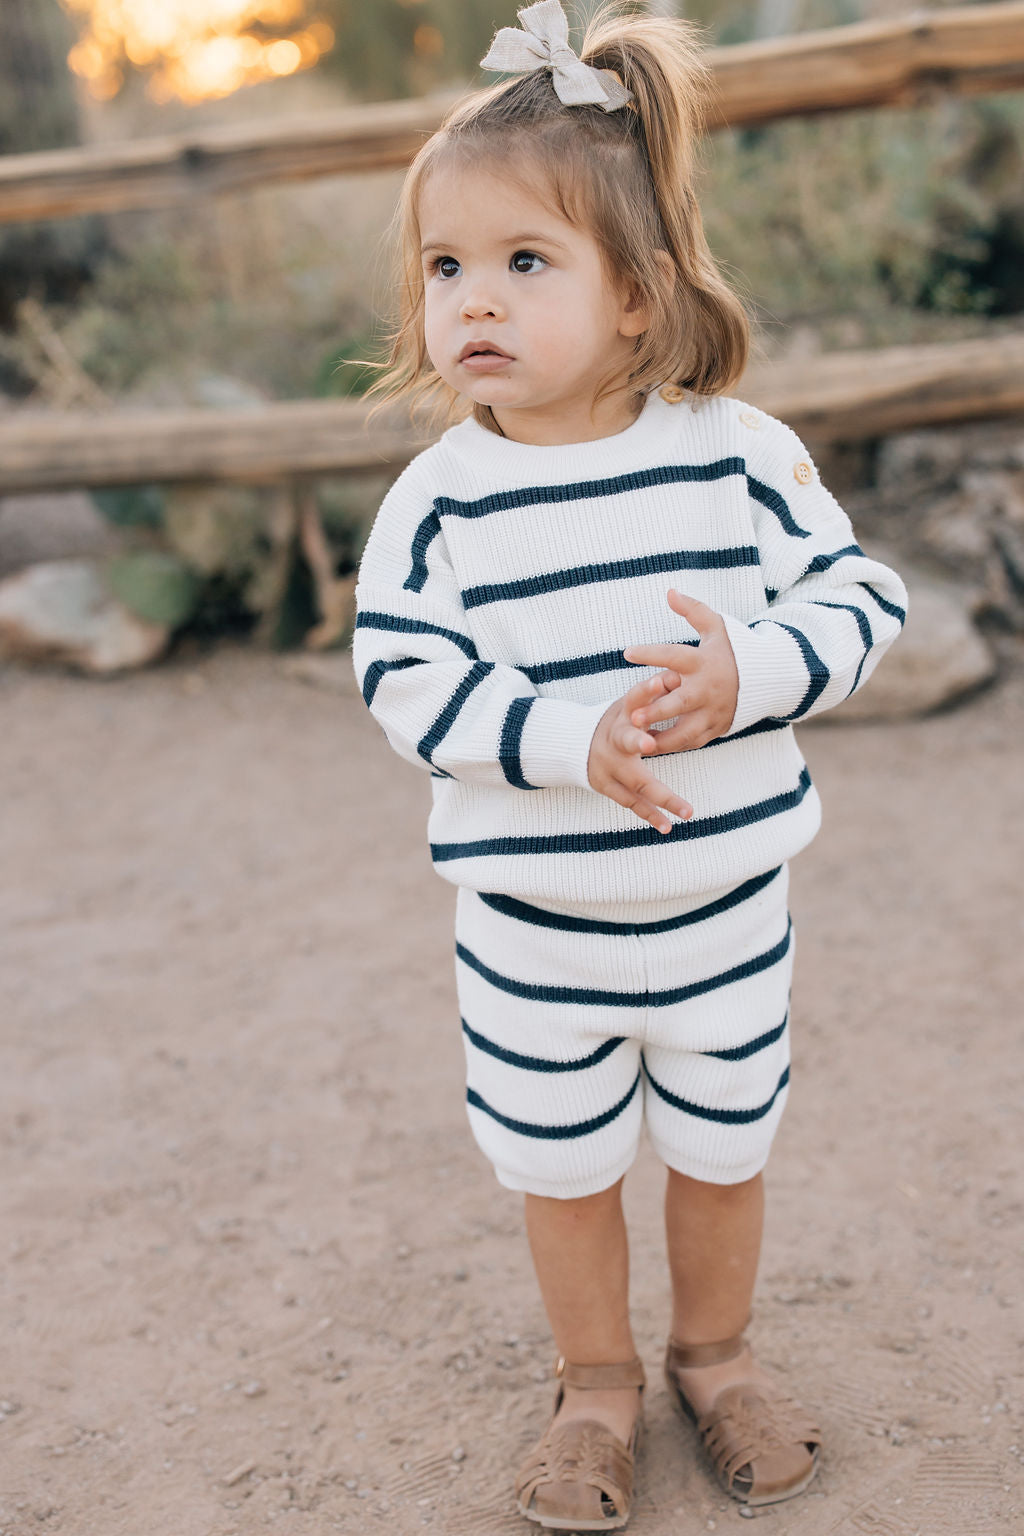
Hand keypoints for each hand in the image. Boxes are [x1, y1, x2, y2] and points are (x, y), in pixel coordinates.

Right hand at [588, 672, 693, 833]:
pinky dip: (650, 814)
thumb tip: (678, 674)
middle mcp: (613, 740)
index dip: (646, 689)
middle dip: (637, 740)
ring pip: (636, 782)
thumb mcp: (630, 704)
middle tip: (650, 743)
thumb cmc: (617, 721)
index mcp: (621, 715)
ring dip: (662, 798)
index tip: (664, 679)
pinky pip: (631, 802)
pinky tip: (668, 825)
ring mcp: (608, 767)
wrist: (576, 746)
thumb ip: (652, 692)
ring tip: (687, 811)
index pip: (633, 697)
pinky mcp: (606, 786)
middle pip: (625, 740)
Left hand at [623, 590, 738, 752]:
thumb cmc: (735, 650)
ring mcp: (713, 712)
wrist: (768, 679)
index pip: (675, 656)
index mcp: (704, 662)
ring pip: (686, 731)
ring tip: (638, 740)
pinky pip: (692, 742)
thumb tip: (670, 592)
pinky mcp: (716, 728)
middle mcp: (707, 689)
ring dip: (662, 739)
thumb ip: (694, 611)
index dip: (651, 653)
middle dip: (657, 711)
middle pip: (680, 703)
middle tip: (632, 716)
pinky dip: (673, 747)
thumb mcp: (718, 627)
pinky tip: (650, 746)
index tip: (627, 652)